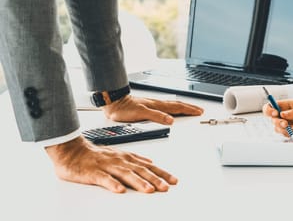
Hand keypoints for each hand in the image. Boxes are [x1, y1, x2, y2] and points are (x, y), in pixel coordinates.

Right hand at [45, 136, 176, 192]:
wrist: (71, 151)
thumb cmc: (94, 155)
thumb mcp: (118, 154)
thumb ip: (134, 158)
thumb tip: (150, 162)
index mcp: (126, 158)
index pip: (148, 166)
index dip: (162, 173)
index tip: (174, 181)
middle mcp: (120, 161)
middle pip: (140, 171)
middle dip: (155, 179)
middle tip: (166, 187)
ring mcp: (107, 166)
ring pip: (125, 174)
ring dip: (138, 182)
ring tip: (149, 190)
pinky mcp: (93, 173)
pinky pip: (104, 179)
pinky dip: (112, 184)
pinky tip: (119, 190)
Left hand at [103, 94, 203, 124]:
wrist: (114, 103)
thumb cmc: (124, 109)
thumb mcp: (141, 114)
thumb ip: (156, 116)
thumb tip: (171, 120)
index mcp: (158, 106)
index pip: (177, 108)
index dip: (189, 110)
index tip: (199, 112)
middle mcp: (157, 104)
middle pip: (177, 106)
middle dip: (189, 108)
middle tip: (199, 110)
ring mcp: (154, 105)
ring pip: (172, 106)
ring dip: (183, 107)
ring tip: (190, 109)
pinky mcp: (149, 107)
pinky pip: (166, 107)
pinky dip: (173, 109)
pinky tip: (172, 111)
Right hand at [262, 99, 292, 136]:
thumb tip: (283, 114)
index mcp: (285, 106)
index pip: (270, 106)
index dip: (269, 110)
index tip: (275, 113)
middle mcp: (284, 115)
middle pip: (272, 120)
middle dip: (278, 123)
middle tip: (286, 124)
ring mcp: (287, 124)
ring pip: (278, 129)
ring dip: (285, 130)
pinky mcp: (291, 131)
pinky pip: (286, 134)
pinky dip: (291, 133)